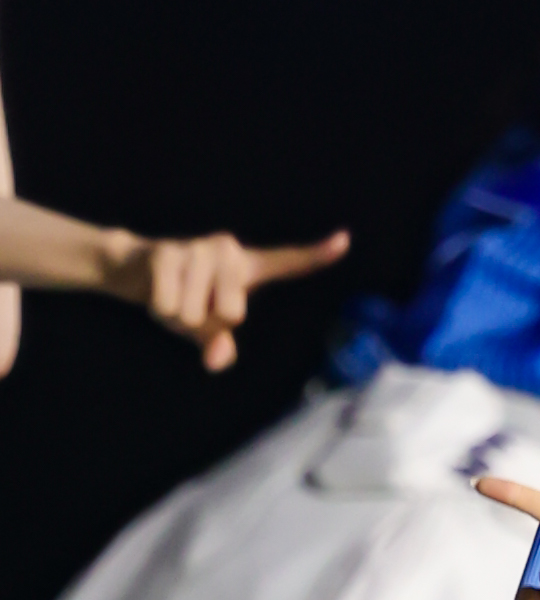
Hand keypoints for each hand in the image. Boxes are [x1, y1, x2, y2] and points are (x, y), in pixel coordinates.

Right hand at [107, 228, 349, 369]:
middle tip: (193, 306)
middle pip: (234, 314)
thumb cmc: (183, 299)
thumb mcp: (206, 329)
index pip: (286, 262)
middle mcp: (228, 250)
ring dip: (180, 317)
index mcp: (246, 267)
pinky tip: (157, 290)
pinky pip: (170, 305)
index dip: (315, 255)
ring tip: (174, 296)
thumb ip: (220, 347)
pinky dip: (161, 311)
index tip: (345, 240)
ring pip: (198, 313)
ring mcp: (199, 248)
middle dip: (208, 323)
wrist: (135, 270)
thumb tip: (218, 358)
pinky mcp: (167, 252)